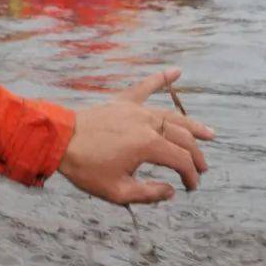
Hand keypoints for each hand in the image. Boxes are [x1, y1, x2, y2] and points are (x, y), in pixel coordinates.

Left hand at [59, 69, 213, 204]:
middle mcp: (146, 123)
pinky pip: (144, 88)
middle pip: (182, 138)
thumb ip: (149, 194)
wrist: (57, 141)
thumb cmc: (84, 168)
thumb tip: (171, 191)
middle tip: (201, 168)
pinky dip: (160, 79)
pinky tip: (176, 71)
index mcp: (148, 145)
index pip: (181, 160)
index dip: (190, 175)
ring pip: (171, 115)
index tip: (189, 187)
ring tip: (208, 133)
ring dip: (191, 125)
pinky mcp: (120, 103)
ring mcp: (134, 110)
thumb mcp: (117, 191)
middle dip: (195, 155)